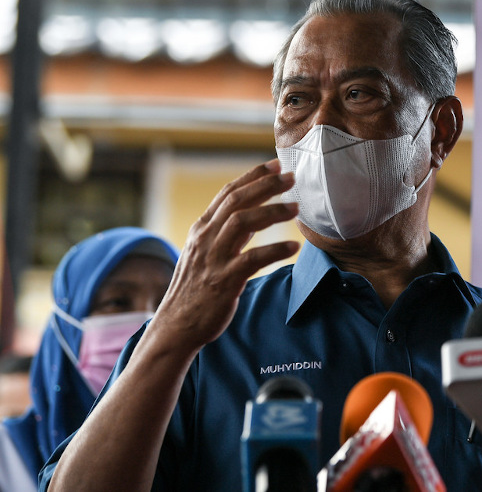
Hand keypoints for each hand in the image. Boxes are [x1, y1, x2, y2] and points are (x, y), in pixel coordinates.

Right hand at [151, 159, 300, 352]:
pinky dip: (274, 250)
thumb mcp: (206, 253)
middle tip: (290, 177)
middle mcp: (206, 238)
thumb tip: (253, 214)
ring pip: (243, 223)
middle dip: (265, 185)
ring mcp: (213, 259)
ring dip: (272, 212)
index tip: (276, 165)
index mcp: (202, 229)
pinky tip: (293, 247)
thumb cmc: (195, 289)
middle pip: (237, 201)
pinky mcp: (223, 281)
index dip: (253, 176)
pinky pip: (252, 259)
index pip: (228, 193)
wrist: (175, 326)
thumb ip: (227, 233)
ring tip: (296, 208)